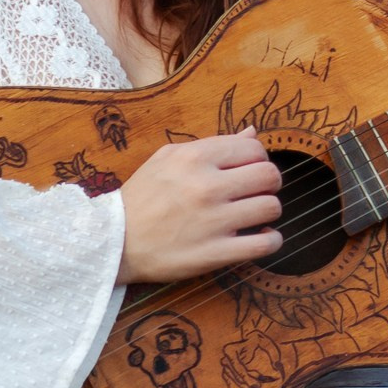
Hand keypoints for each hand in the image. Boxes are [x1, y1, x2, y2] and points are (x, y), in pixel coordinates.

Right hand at [115, 127, 280, 282]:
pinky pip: (264, 244)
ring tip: (256, 217)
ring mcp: (213, 221)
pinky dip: (271, 241)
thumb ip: (213, 144)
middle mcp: (207, 186)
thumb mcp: (168, 158)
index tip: (249, 171)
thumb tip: (252, 133)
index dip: (258, 160)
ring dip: (269, 212)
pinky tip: (262, 237)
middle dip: (269, 184)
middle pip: (269, 176)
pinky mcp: (215, 253)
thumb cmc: (142, 197)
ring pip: (271, 207)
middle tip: (257, 192)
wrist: (115, 241)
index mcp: (195, 157)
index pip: (254, 150)